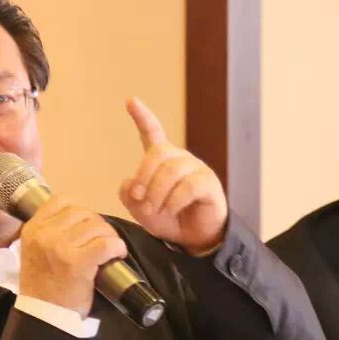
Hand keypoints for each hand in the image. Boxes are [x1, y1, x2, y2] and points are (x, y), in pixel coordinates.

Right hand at [19, 196, 127, 316]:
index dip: (79, 211)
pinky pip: (106, 243)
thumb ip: (48, 231)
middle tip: (102, 241)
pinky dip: (117, 247)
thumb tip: (78, 217)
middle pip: (83, 212)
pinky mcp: (77, 263)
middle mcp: (44, 234)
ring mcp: (60, 247)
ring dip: (109, 236)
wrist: (43, 316)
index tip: (84, 227)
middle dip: (97, 225)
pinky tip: (117, 255)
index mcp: (33, 228)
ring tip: (110, 250)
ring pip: (97, 226)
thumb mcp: (34, 250)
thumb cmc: (43, 284)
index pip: (61, 200)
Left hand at [119, 97, 227, 255]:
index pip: (152, 132)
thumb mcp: (140, 209)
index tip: (130, 100)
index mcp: (162, 161)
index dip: (142, 116)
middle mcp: (179, 159)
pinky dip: (173, 201)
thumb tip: (131, 184)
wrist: (191, 239)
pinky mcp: (209, 183)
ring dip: (156, 193)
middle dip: (143, 176)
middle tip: (138, 198)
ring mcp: (196, 169)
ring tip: (153, 209)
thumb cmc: (167, 219)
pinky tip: (170, 210)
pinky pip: (188, 186)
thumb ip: (129, 195)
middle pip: (158, 153)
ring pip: (171, 171)